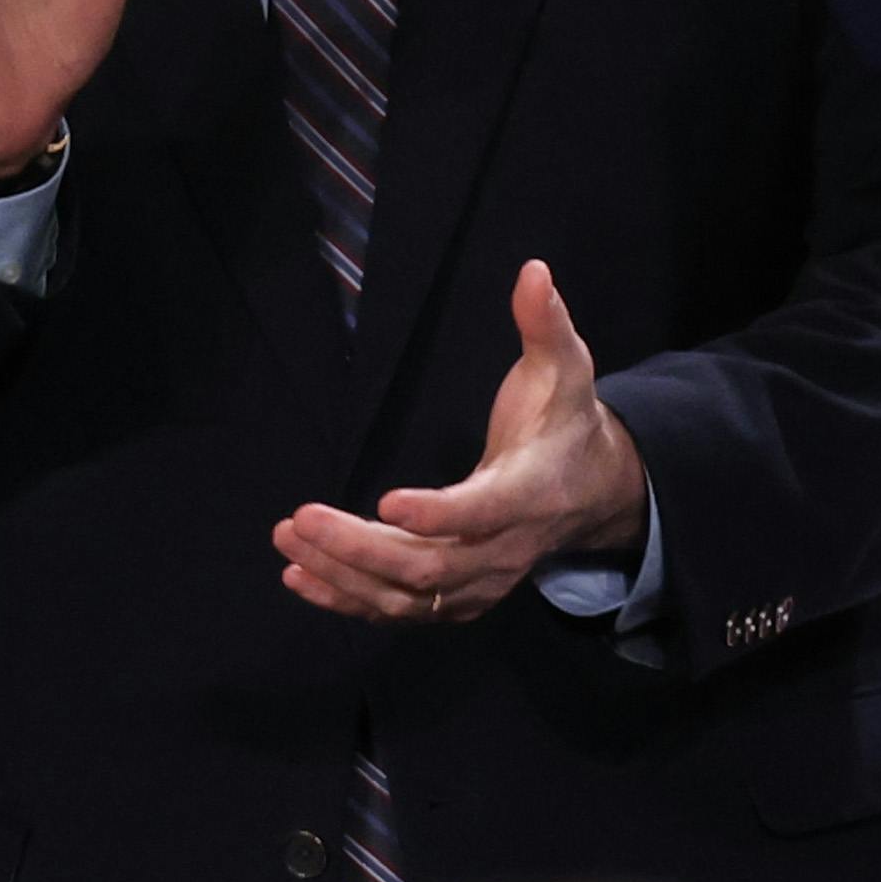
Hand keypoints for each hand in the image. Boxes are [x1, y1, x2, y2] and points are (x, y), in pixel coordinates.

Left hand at [277, 259, 651, 622]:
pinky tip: (302, 577)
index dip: (438, 514)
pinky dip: (348, 600)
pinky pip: (399, 611)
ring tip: (289, 542)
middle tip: (300, 518)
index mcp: (529, 493)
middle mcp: (503, 548)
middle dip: (358, 548)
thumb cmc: (564, 423)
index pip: (483, 514)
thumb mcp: (565, 369)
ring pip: (407, 597)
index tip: (387, 502)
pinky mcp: (458, 597)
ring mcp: (480, 581)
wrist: (591, 491)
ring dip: (342, 575)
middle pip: (428, 567)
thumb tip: (534, 270)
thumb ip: (545, 324)